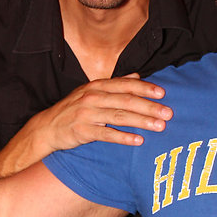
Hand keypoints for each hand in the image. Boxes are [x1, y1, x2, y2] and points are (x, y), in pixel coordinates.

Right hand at [34, 74, 172, 153]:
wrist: (47, 127)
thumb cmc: (74, 110)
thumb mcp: (92, 92)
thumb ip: (115, 85)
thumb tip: (137, 76)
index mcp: (97, 86)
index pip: (125, 85)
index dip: (145, 88)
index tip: (163, 93)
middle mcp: (93, 97)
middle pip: (126, 100)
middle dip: (149, 106)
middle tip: (169, 113)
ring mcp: (87, 114)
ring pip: (119, 116)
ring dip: (142, 121)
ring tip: (159, 126)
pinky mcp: (82, 131)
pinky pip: (106, 134)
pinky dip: (123, 137)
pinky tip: (138, 141)